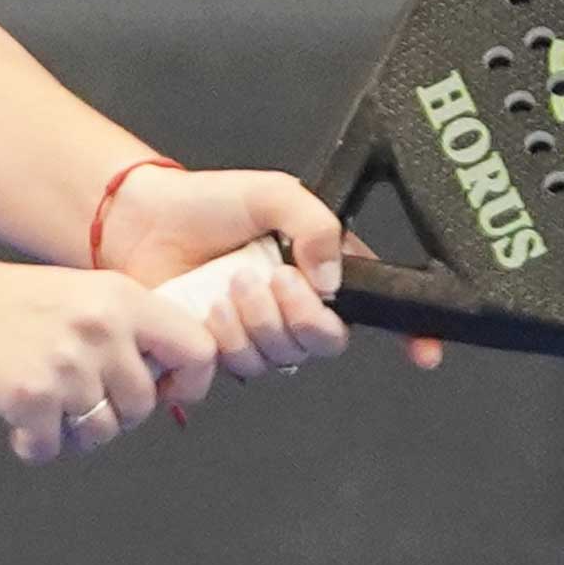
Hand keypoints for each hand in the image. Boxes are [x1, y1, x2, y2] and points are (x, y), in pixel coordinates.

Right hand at [0, 258, 223, 464]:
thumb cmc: (13, 307)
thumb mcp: (86, 296)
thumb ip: (130, 330)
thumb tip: (172, 381)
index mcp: (124, 299)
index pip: (198, 349)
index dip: (189, 382)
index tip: (165, 391)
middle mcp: (102, 328)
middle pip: (143, 405)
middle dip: (114, 414)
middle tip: (78, 400)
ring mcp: (67, 363)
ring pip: (102, 433)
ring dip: (75, 434)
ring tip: (48, 410)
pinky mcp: (31, 396)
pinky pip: (53, 448)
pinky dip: (35, 446)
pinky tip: (18, 424)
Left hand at [97, 160, 443, 375]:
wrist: (141, 223)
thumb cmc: (203, 203)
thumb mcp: (272, 193)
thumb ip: (315, 224)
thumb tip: (329, 277)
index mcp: (320, 270)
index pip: (376, 309)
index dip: (407, 334)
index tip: (422, 351)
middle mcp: (293, 309)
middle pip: (322, 343)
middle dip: (296, 316)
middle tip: (268, 279)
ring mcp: (256, 334)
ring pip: (279, 359)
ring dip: (253, 324)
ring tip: (227, 286)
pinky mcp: (218, 355)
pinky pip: (235, 371)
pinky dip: (221, 343)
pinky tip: (206, 311)